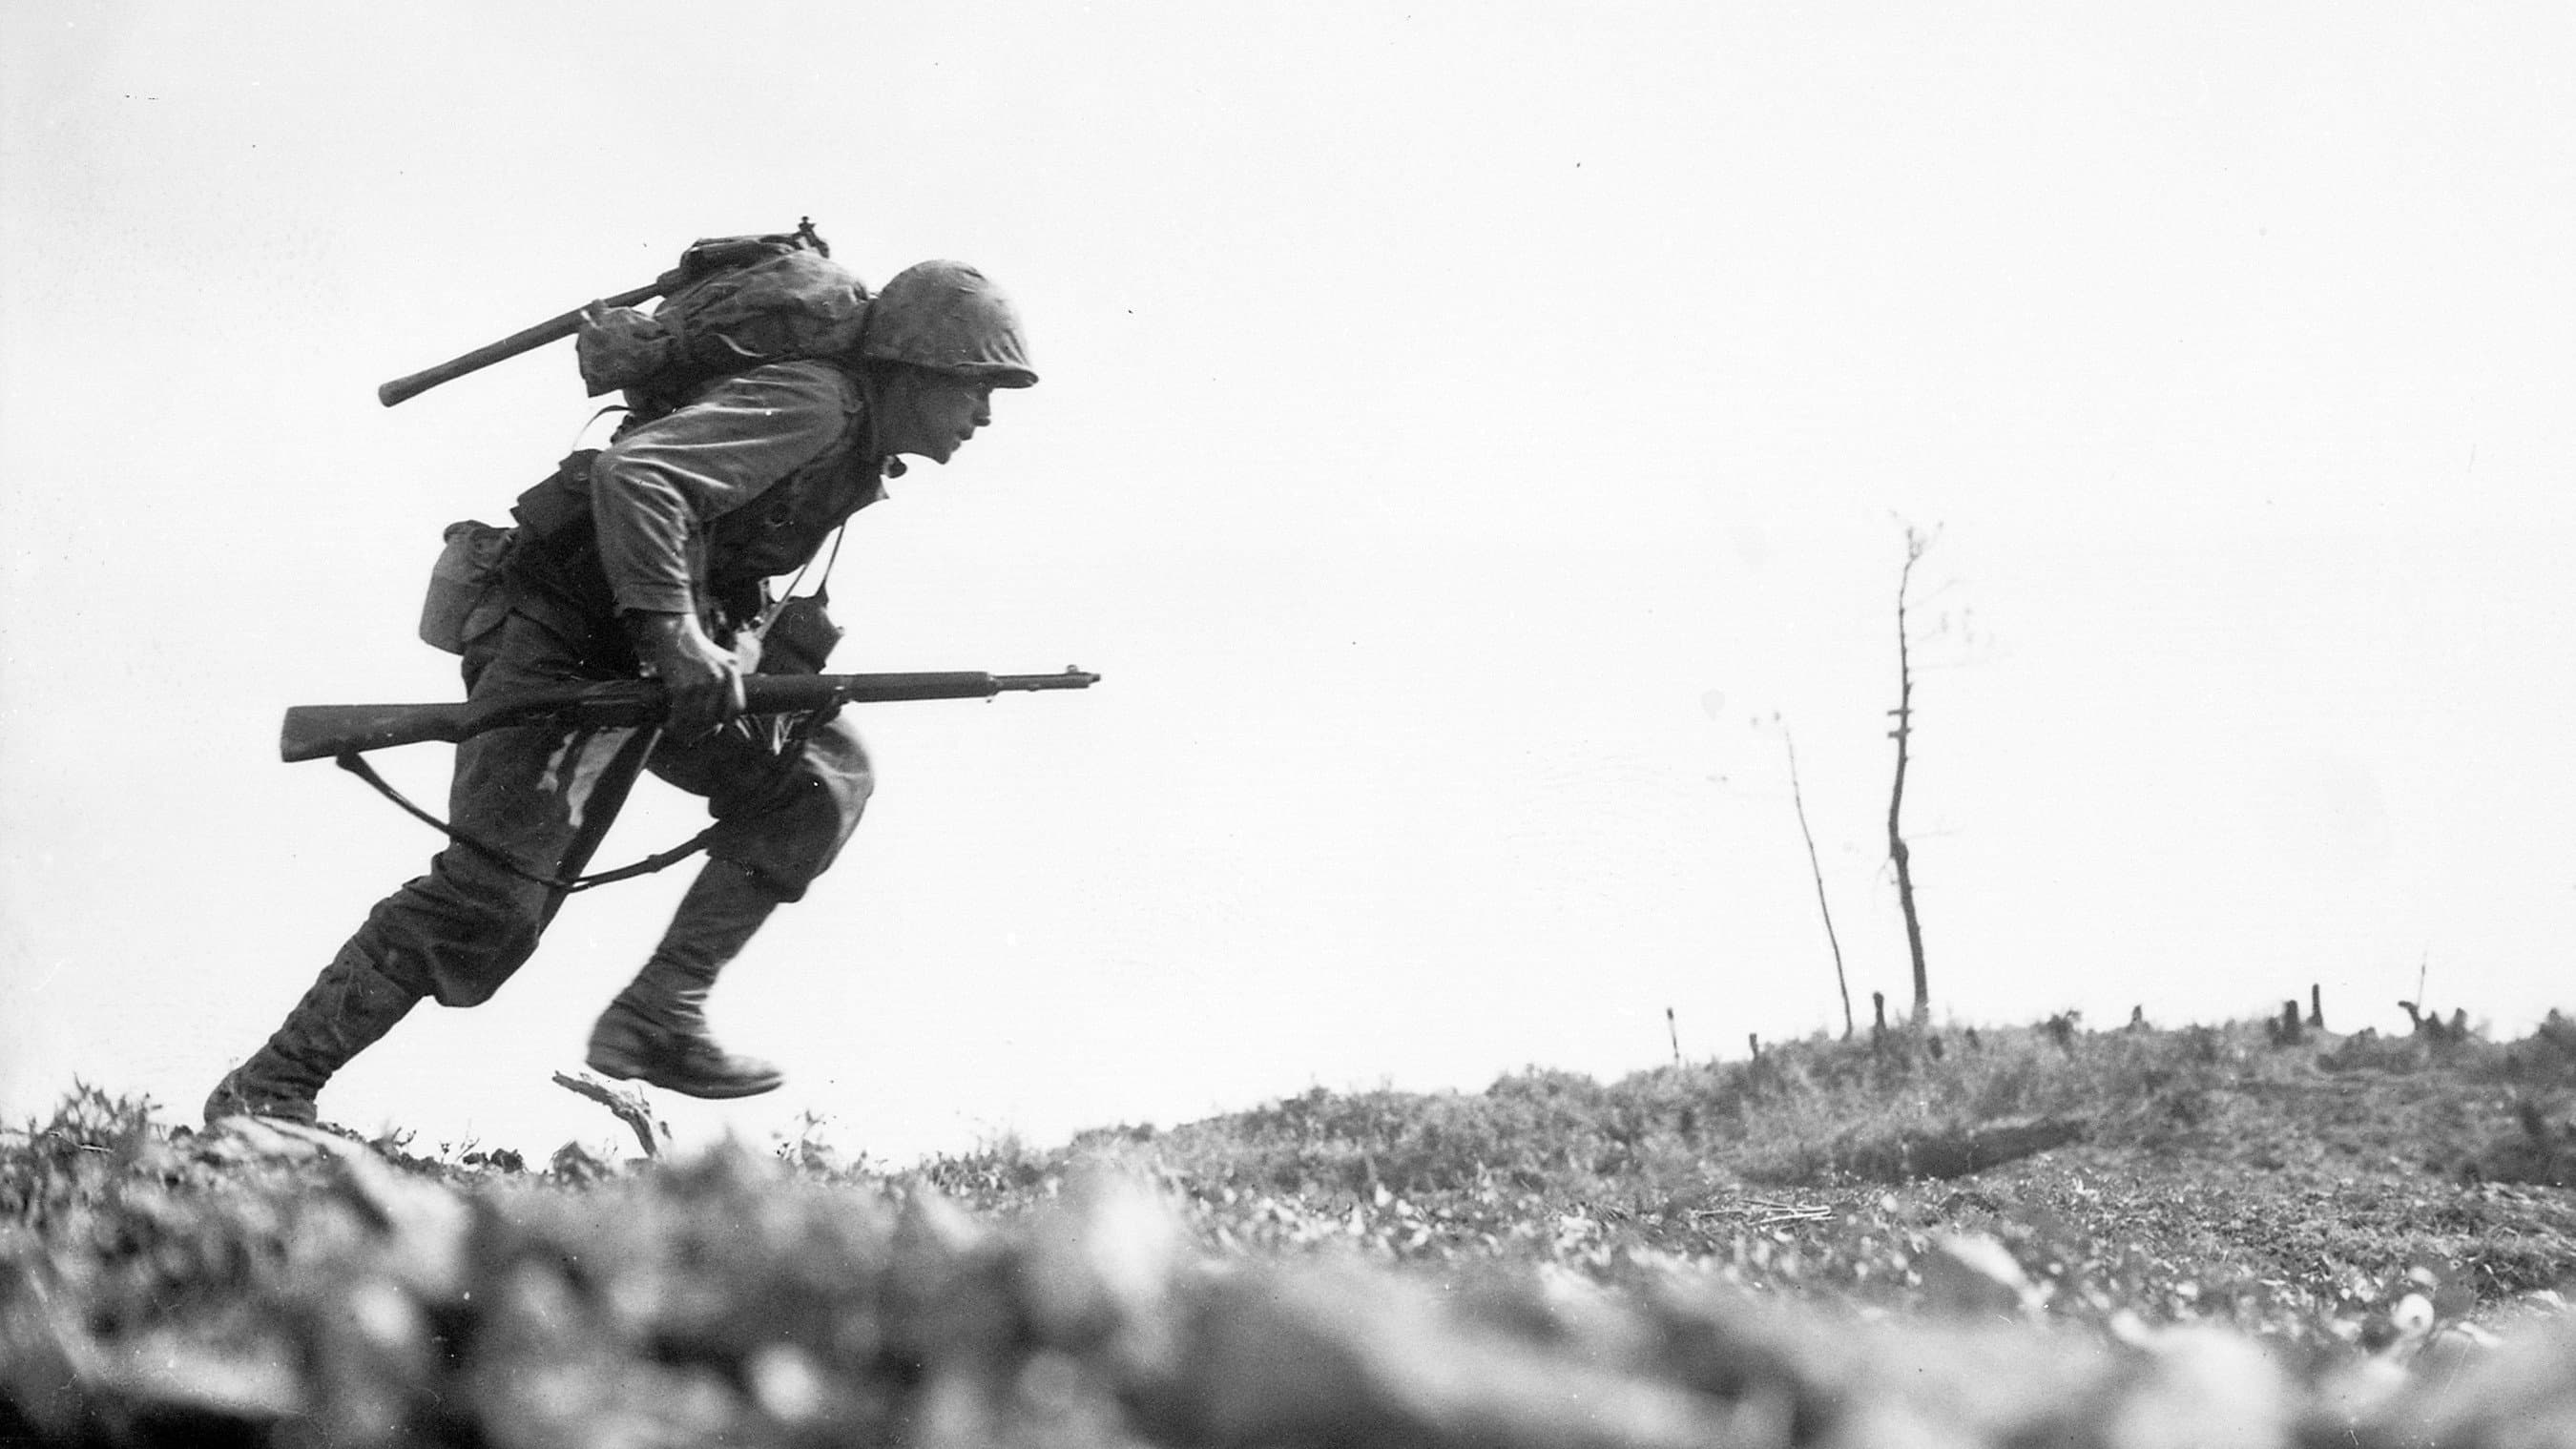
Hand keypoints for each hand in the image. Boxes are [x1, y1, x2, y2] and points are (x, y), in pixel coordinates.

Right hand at [628, 611, 744, 737]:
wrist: (676, 634)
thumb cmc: (699, 649)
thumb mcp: (725, 659)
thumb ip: (732, 679)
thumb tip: (733, 706)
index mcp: (731, 673)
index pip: (736, 708)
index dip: (727, 721)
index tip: (717, 725)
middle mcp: (718, 680)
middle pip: (714, 717)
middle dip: (703, 729)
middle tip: (693, 732)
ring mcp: (700, 685)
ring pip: (696, 719)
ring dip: (686, 729)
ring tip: (679, 731)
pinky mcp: (681, 688)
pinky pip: (679, 714)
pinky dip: (673, 724)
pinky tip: (668, 725)